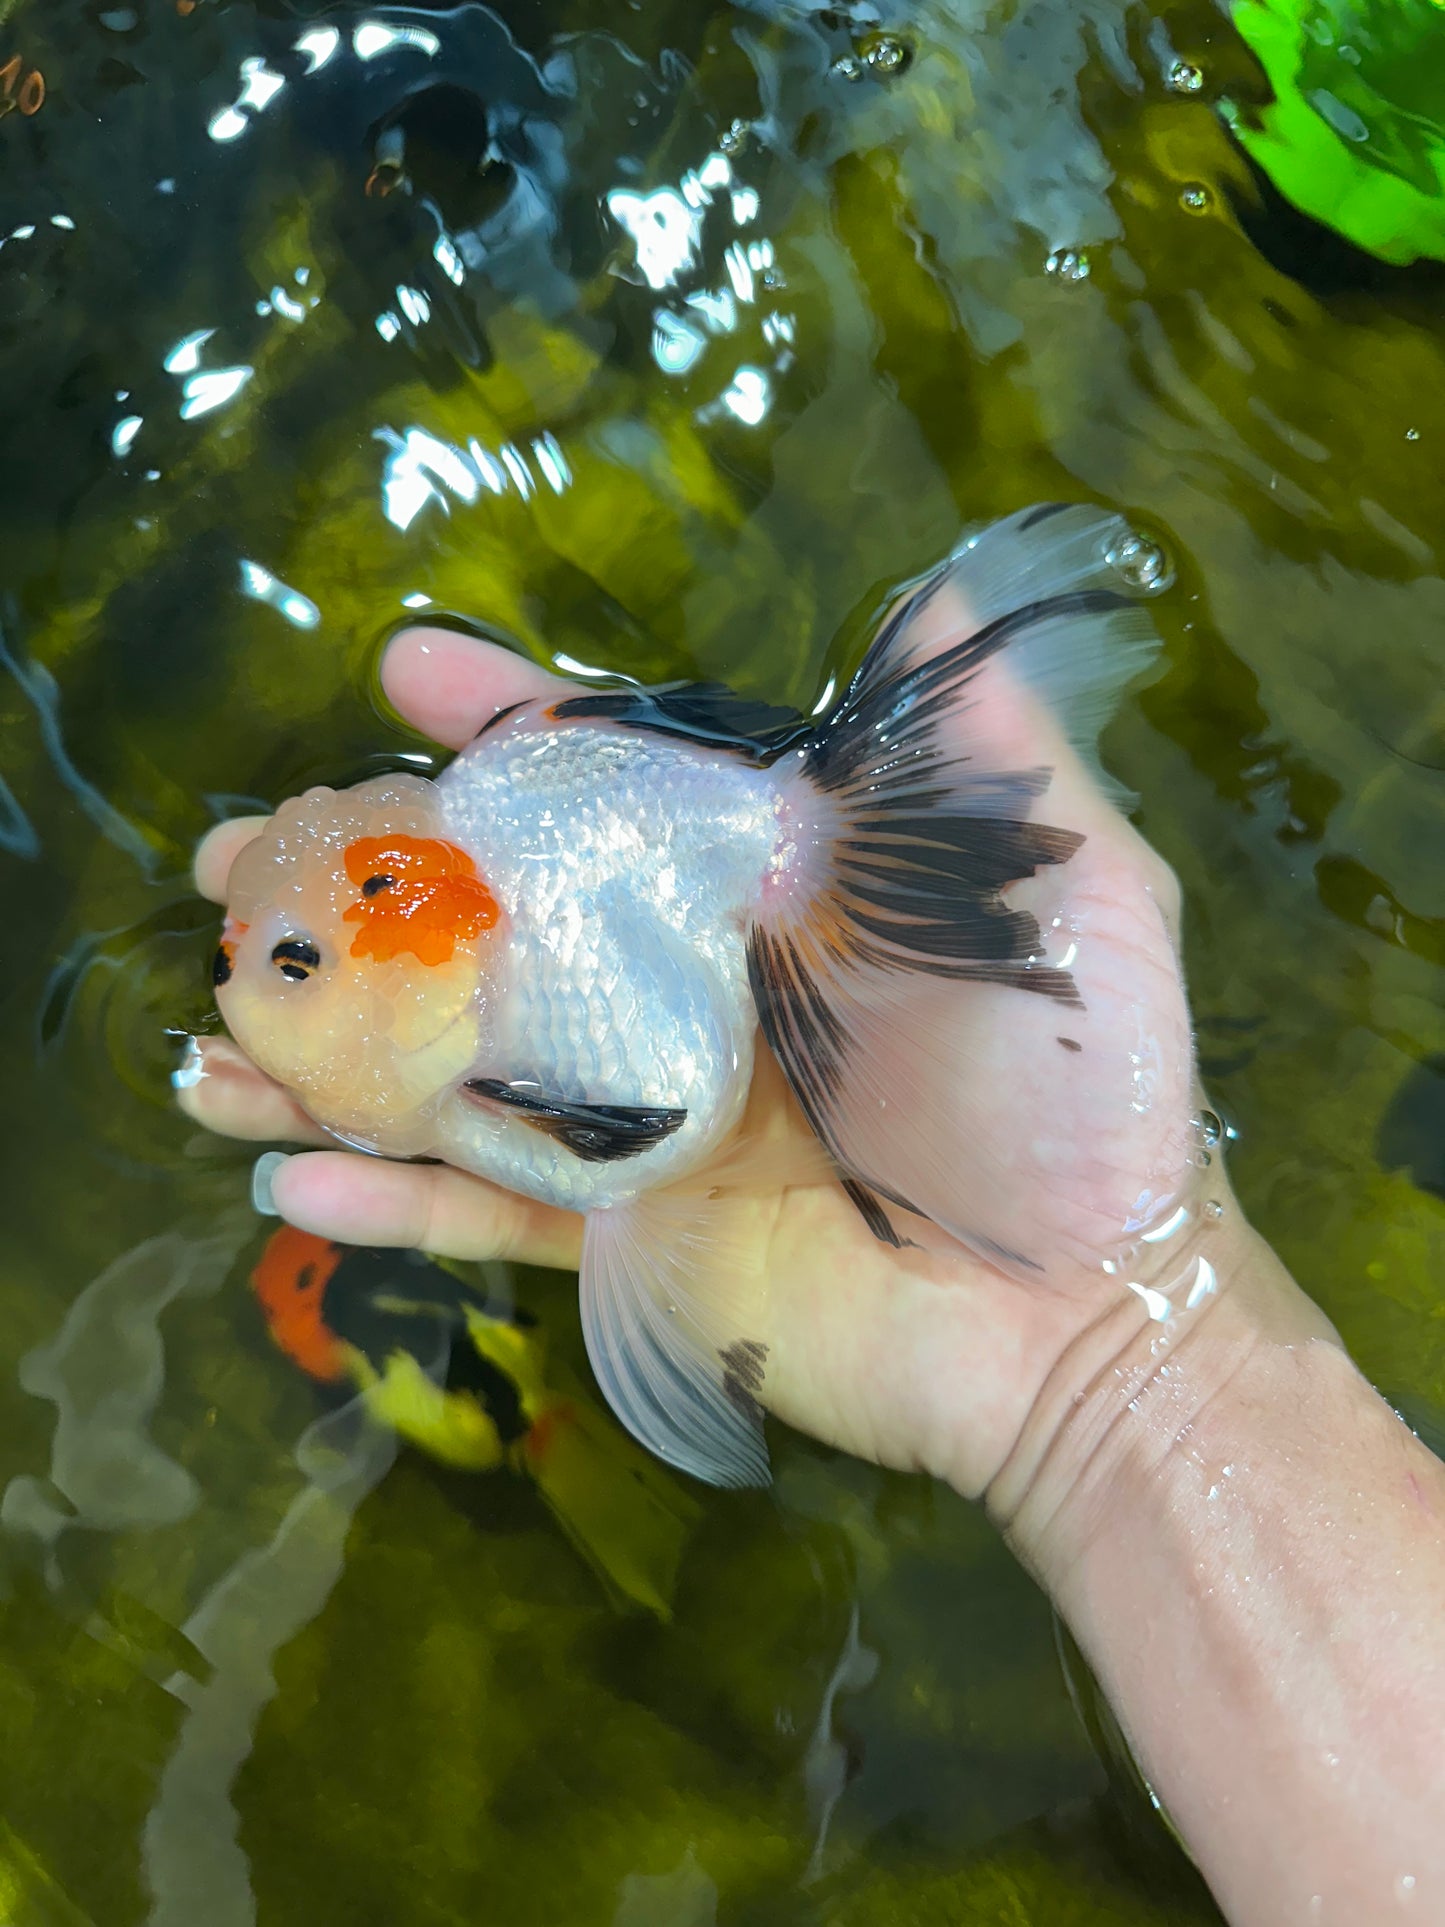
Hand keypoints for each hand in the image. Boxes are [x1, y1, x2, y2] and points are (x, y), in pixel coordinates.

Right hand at [182, 619, 1210, 1501]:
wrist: (1092, 1324)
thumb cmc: (1084, 1102)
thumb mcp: (1075, 895)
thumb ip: (992, 755)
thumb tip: (948, 588)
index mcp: (774, 899)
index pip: (621, 785)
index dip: (515, 722)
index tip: (407, 670)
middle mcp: (694, 995)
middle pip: (499, 920)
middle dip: (361, 886)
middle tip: (234, 861)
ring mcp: (654, 1122)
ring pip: (463, 1068)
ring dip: (333, 1047)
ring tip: (213, 1023)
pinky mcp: (637, 1240)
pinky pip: (493, 1212)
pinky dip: (392, 1197)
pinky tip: (289, 1176)